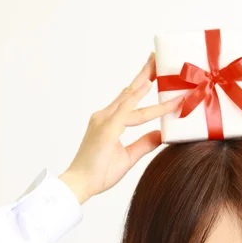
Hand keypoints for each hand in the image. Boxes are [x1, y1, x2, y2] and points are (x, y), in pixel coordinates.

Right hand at [59, 53, 182, 203]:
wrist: (80, 185)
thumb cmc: (99, 173)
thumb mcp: (128, 157)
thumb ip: (144, 144)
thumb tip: (161, 135)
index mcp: (109, 122)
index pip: (129, 100)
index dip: (142, 88)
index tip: (155, 76)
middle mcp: (105, 116)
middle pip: (129, 91)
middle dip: (144, 74)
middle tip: (157, 57)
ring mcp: (105, 120)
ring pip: (129, 96)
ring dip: (146, 80)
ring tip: (159, 66)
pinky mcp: (107, 129)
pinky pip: (126, 109)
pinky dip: (137, 96)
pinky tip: (148, 85)